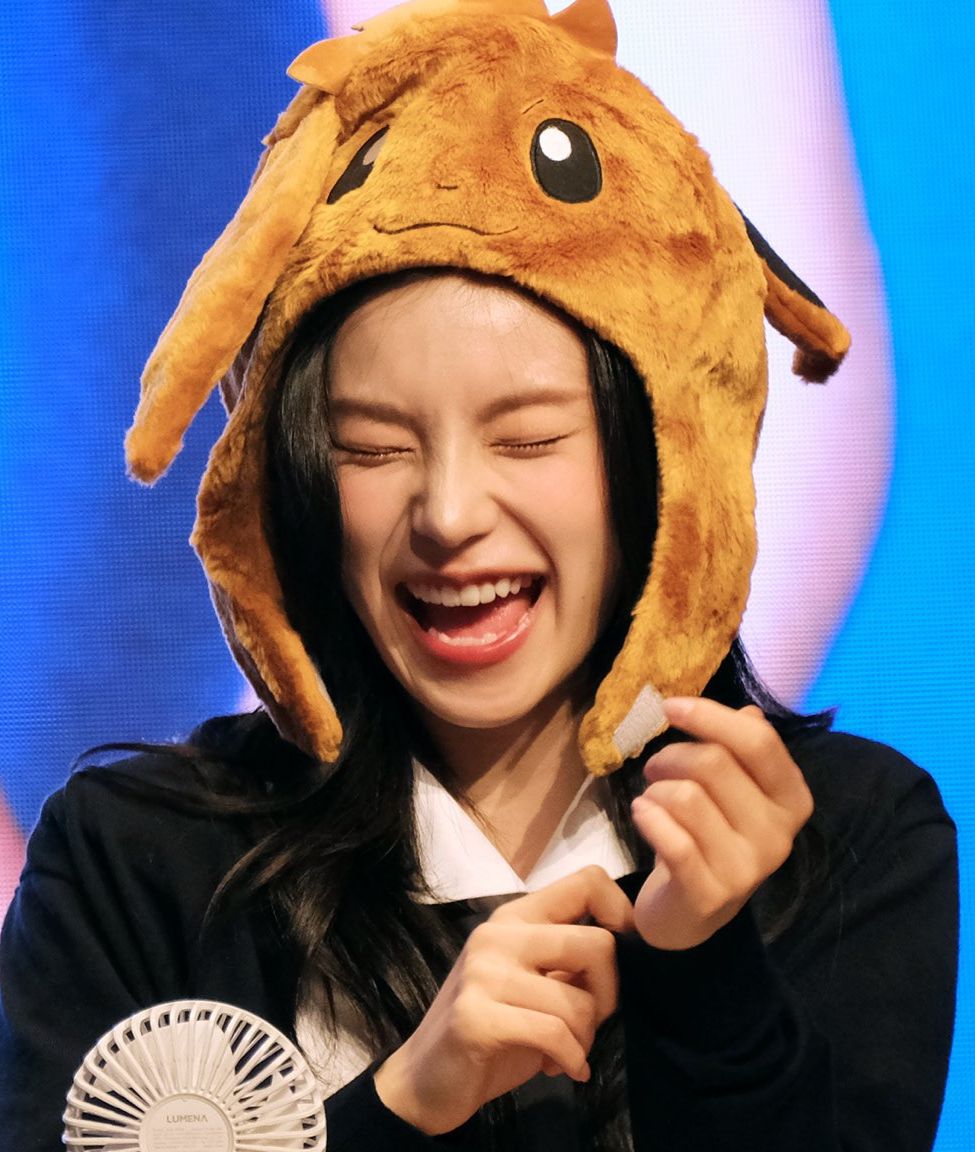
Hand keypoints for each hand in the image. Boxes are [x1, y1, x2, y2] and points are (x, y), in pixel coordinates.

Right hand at [373, 866, 632, 1134]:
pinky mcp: (477, 1017)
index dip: (621, 916)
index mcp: (515, 917)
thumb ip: (569, 961)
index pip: (588, 881)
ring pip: (580, 1000)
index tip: (618, 962)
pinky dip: (571, 1060)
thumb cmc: (492, 1030)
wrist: (425, 1081)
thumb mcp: (534, 984)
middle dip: (609, 995)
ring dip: (586, 1039)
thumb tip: (630, 952)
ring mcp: (484, 973)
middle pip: (598, 944)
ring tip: (567, 1052)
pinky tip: (562, 1070)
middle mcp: (498, 934)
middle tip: (590, 1023)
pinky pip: (555, 1034)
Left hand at [631, 698, 813, 950]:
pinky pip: (672, 838)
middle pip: (714, 763)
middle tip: (654, 767)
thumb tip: (749, 711)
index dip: (709, 716)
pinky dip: (648, 816)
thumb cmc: (711, 834)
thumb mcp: (732, 789)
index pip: (758, 742)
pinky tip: (642, 814)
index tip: (669, 706)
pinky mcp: (710, 893)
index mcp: (792, 799)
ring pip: (686, 797)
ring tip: (653, 800)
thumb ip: (742, 749)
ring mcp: (747, 869)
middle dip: (671, 756)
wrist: (691, 911)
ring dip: (656, 790)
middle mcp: (779, 835)